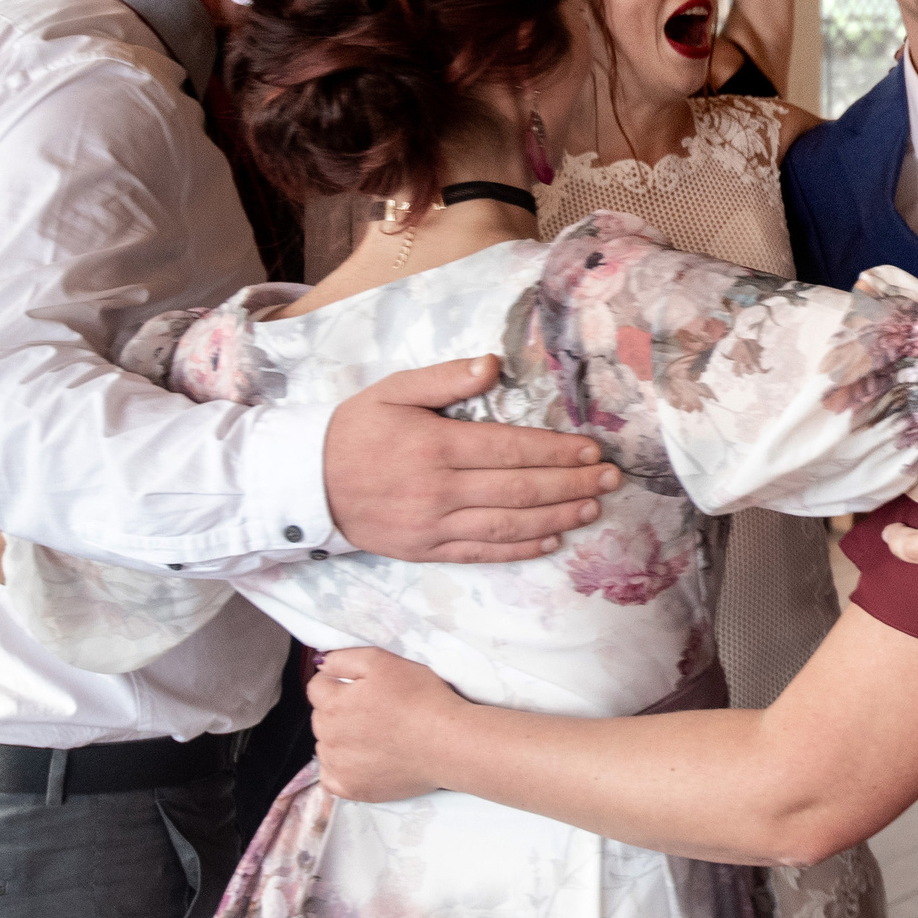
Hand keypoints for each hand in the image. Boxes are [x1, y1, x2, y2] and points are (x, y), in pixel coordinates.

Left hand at [308, 646, 462, 802]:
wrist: (448, 743)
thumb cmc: (421, 698)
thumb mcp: (382, 661)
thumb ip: (344, 659)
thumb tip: (320, 665)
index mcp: (333, 704)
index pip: (317, 688)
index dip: (338, 682)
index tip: (361, 687)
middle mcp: (329, 737)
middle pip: (321, 718)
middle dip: (340, 711)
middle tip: (375, 710)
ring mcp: (339, 767)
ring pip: (326, 747)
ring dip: (341, 739)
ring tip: (376, 736)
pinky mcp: (353, 789)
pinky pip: (332, 778)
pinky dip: (343, 769)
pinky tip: (365, 760)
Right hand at [324, 356, 618, 562]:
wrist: (305, 485)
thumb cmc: (354, 430)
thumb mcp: (393, 390)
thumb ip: (445, 378)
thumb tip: (493, 364)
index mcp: (436, 446)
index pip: (512, 449)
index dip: (557, 451)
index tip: (592, 450)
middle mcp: (440, 490)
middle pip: (520, 490)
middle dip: (572, 484)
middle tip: (611, 479)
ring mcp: (433, 526)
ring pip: (508, 525)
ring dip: (556, 517)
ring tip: (592, 508)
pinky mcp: (425, 551)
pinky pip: (481, 553)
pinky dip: (520, 549)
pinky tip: (551, 541)